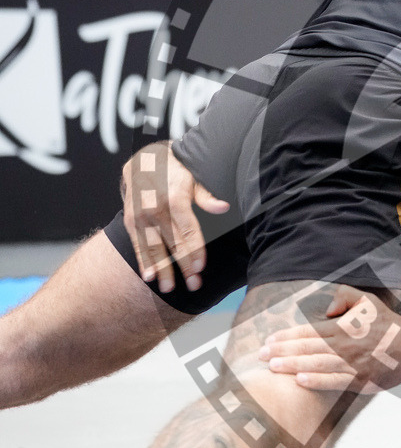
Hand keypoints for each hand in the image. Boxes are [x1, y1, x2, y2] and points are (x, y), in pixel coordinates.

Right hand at [121, 141, 228, 293]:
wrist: (144, 159)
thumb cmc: (177, 170)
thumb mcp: (194, 176)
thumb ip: (207, 194)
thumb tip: (224, 207)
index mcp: (174, 198)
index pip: (188, 231)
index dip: (195, 251)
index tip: (200, 268)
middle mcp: (155, 208)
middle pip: (173, 243)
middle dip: (184, 266)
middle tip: (194, 286)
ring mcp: (140, 215)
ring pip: (154, 247)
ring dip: (163, 270)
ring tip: (170, 289)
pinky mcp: (129, 220)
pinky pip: (138, 244)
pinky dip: (143, 261)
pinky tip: (150, 277)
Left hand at [259, 286, 400, 393]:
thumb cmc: (386, 324)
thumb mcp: (367, 301)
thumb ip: (344, 296)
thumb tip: (325, 308)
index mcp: (345, 326)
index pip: (310, 331)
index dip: (287, 336)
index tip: (269, 340)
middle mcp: (346, 345)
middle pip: (308, 348)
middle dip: (282, 351)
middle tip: (261, 356)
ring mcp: (353, 364)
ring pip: (318, 364)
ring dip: (293, 366)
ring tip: (273, 367)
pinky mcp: (360, 380)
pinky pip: (335, 381)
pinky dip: (317, 381)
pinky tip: (300, 381)